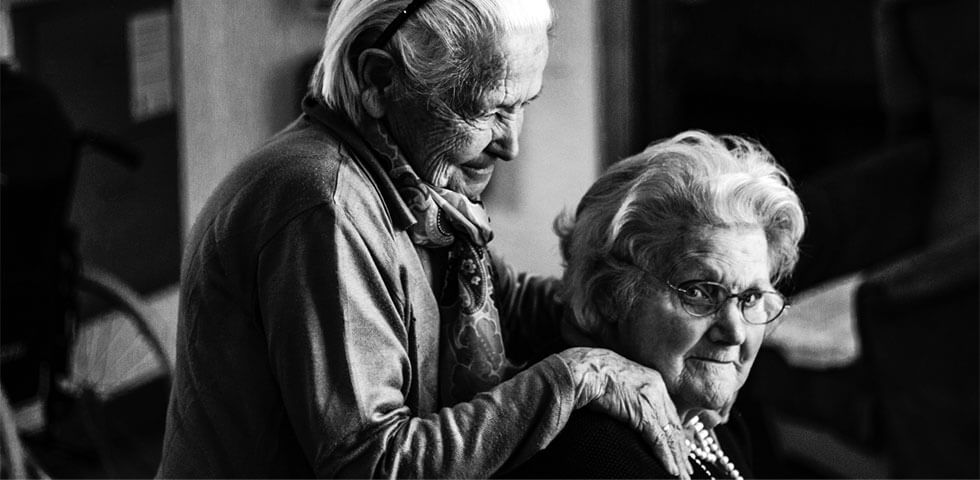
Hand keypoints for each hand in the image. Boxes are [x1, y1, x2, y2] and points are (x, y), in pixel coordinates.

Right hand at [557, 347, 691, 478]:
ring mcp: (652, 400)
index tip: (680, 450)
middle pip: (674, 425)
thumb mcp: (618, 384)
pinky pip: (658, 440)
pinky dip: (666, 458)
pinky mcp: (643, 412)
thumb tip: (626, 410)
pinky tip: (671, 471)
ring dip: (676, 458)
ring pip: (670, 435)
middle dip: (680, 450)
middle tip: (686, 469)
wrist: (583, 368)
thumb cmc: (592, 374)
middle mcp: (658, 388)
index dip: (675, 433)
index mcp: (652, 380)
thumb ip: (629, 397)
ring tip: (682, 476)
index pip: (669, 413)